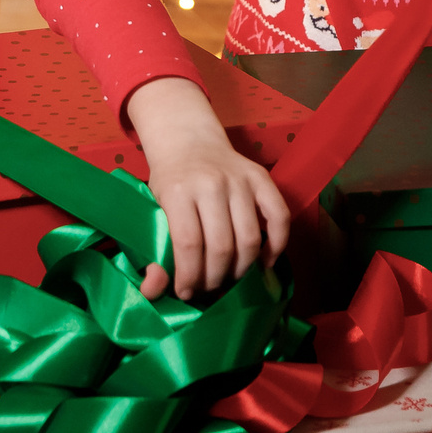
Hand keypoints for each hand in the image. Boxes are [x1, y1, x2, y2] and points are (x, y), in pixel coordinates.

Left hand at [126, 77, 292, 300]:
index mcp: (178, 191)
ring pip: (250, 238)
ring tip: (229, 278)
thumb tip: (153, 291)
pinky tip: (263, 262)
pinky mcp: (262, 177)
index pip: (189, 244)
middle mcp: (211, 184)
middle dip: (215, 278)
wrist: (188, 140)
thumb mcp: (151, 210)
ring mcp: (240, 180)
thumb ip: (152, 252)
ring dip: (241, 269)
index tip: (186, 292)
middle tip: (208, 287)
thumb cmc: (169, 182)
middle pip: (221, 246)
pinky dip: (276, 246)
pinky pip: (280, 217)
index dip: (189, 276)